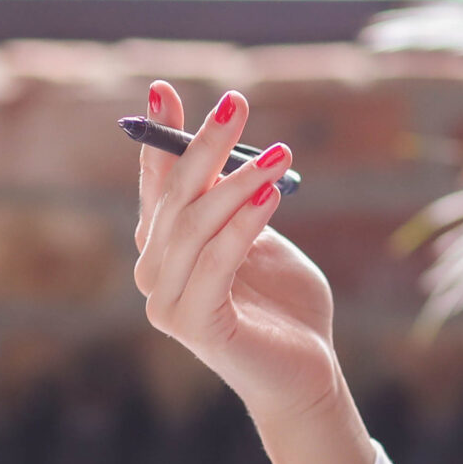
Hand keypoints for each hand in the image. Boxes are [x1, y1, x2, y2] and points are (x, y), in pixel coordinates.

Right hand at [133, 82, 342, 423]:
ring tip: (279, 153)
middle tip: (236, 102)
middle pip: (175, 196)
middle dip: (203, 145)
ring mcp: (167, 303)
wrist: (307, 374)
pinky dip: (243, 224)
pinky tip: (271, 194)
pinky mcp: (194, 326)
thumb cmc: (285, 306)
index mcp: (166, 249)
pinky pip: (216, 263)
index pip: (157, 183)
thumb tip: (232, 152)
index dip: (160, 136)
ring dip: (237, 181)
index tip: (163, 88)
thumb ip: (238, 204)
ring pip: (195, 225)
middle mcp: (155, 273)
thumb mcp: (261, 239)